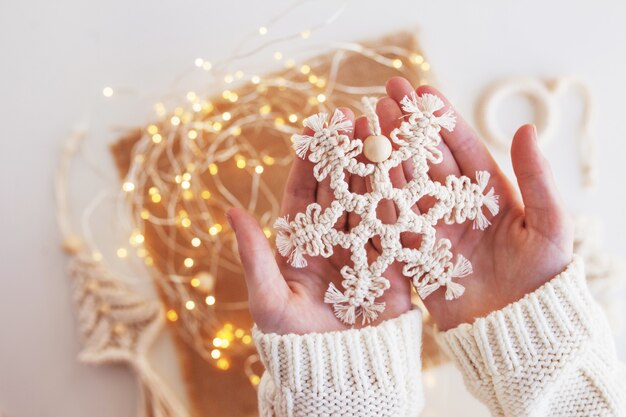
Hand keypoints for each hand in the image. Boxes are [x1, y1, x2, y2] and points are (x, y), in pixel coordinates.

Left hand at [227, 108, 411, 334]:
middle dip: (348, 153)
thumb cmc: (296, 339)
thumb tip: (230, 212)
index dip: (312, 161)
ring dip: (377, 167)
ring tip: (384, 130)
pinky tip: (410, 169)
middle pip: (342, 188)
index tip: (317, 129)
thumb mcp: (269, 298)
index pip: (307, 193)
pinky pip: (400, 227)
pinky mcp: (396, 265)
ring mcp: (366, 249)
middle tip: (355, 115)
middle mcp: (335, 239)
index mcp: (303, 242)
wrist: (340, 371)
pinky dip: (404, 200)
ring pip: (372, 200)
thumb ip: (254, 256)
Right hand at [382, 77, 573, 329]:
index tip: (421, 91)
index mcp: (489, 192)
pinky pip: (391, 221)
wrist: (516, 328)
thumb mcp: (549, 224)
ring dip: (385, 155)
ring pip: (404, 185)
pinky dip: (375, 199)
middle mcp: (456, 204)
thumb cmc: (541, 276)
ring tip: (365, 126)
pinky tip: (357, 175)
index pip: (461, 146)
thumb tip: (527, 129)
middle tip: (384, 95)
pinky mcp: (415, 253)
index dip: (441, 119)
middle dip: (406, 127)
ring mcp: (433, 227)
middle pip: (426, 159)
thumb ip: (537, 178)